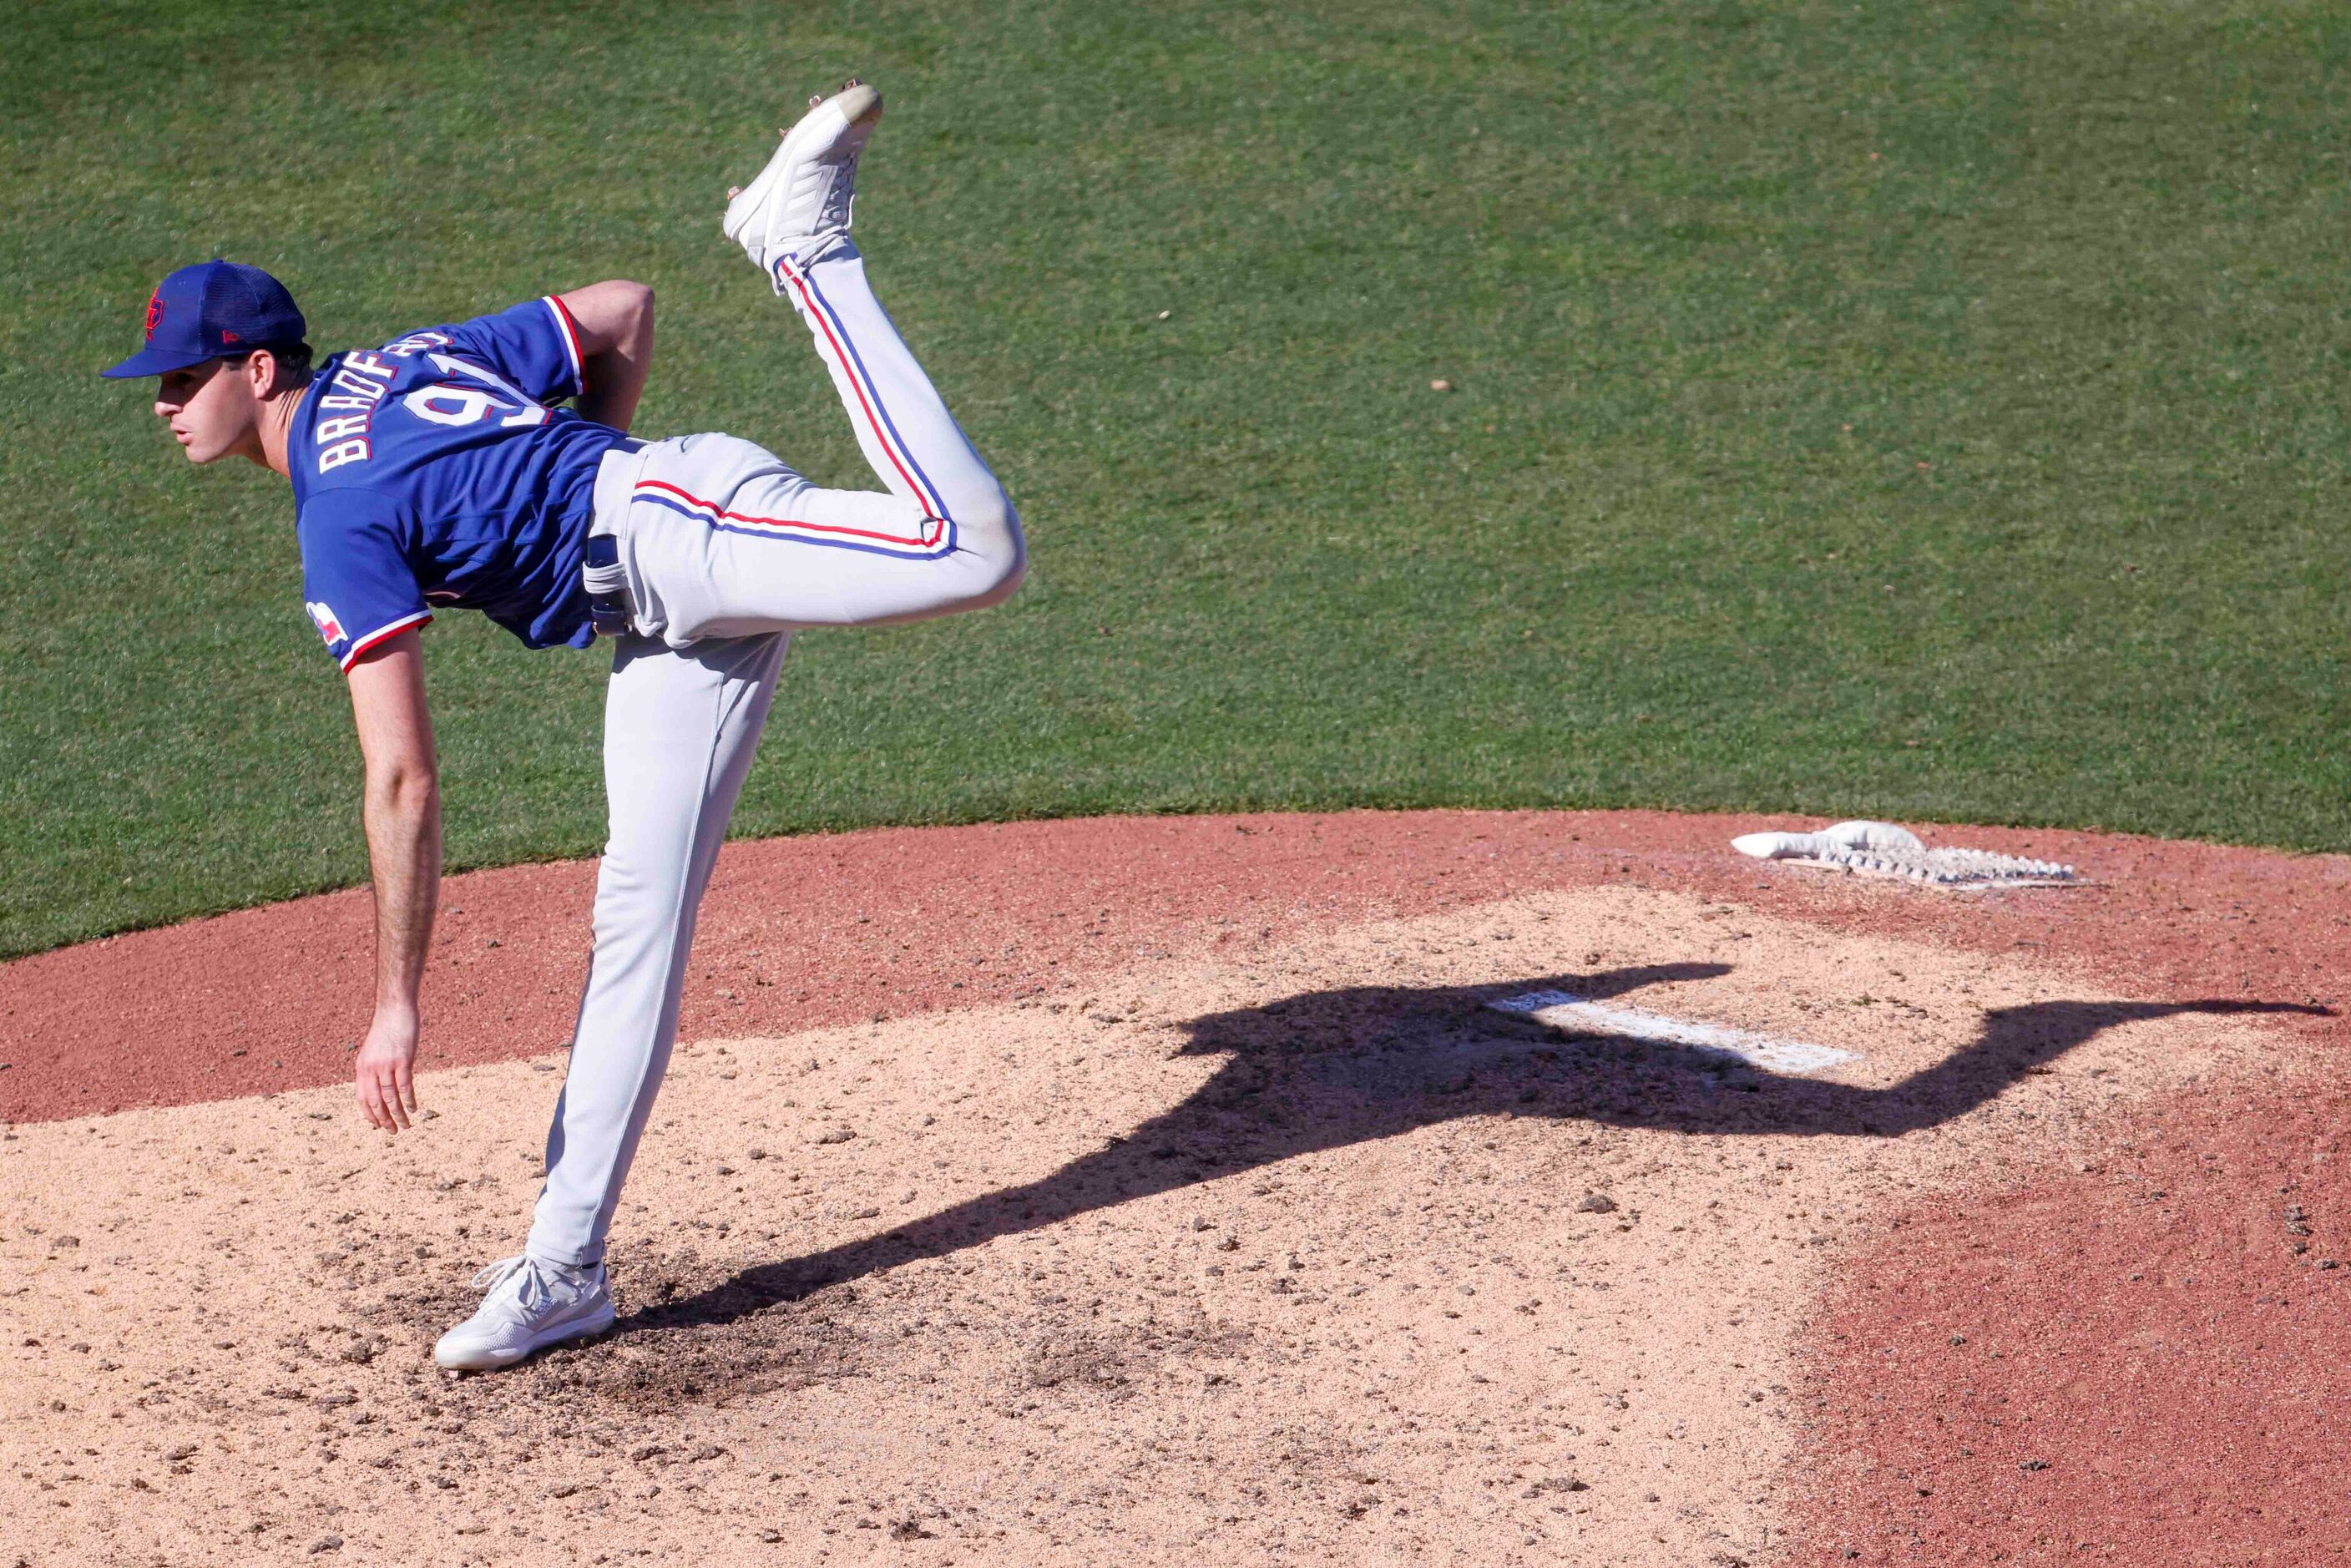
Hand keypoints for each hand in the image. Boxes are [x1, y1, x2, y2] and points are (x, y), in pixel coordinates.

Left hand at [354, 1006, 420, 1131]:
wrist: (394, 1009)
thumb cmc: (387, 1029)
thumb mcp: (374, 1050)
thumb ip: (375, 1068)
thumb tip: (381, 1085)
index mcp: (362, 1068)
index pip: (362, 1098)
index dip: (370, 1115)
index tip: (378, 1126)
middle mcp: (371, 1069)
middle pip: (375, 1102)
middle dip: (384, 1120)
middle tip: (393, 1131)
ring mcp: (386, 1064)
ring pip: (389, 1097)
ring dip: (397, 1115)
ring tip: (405, 1126)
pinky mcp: (402, 1060)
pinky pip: (404, 1086)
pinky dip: (408, 1100)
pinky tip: (414, 1109)